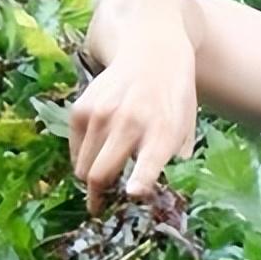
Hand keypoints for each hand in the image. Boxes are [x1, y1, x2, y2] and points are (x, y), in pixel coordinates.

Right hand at [68, 36, 198, 213]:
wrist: (152, 51)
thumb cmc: (173, 98)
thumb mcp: (185, 128)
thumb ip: (173, 160)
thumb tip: (157, 194)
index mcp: (162, 131)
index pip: (148, 160)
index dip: (140, 180)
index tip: (132, 194)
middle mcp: (129, 122)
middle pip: (100, 174)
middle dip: (99, 199)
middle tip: (101, 208)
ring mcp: (101, 115)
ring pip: (83, 168)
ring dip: (90, 181)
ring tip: (101, 182)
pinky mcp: (82, 108)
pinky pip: (75, 150)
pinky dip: (83, 159)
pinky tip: (97, 154)